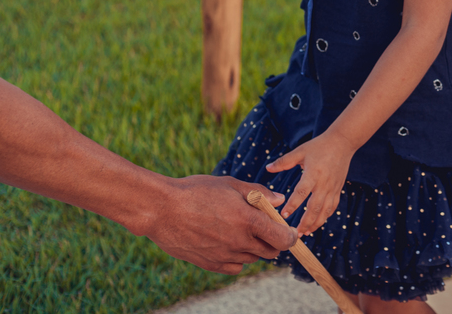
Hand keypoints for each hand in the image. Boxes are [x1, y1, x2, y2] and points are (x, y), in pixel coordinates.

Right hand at [145, 175, 296, 273]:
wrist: (161, 209)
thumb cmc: (196, 191)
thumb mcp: (230, 184)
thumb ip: (259, 193)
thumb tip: (279, 200)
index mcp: (248, 220)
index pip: (283, 238)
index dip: (290, 236)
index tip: (289, 230)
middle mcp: (239, 241)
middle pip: (271, 251)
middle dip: (274, 241)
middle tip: (265, 227)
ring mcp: (225, 255)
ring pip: (253, 259)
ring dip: (255, 248)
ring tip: (242, 230)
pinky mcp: (210, 264)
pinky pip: (235, 267)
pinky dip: (238, 258)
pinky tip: (230, 242)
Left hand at [267, 131, 353, 235]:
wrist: (343, 142)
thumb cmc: (319, 146)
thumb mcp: (300, 151)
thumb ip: (284, 161)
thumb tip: (268, 168)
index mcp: (313, 173)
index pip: (302, 192)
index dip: (293, 205)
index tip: (283, 215)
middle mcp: (324, 183)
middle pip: (315, 207)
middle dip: (305, 222)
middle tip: (295, 234)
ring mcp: (332, 188)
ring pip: (325, 211)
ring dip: (315, 223)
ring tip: (305, 233)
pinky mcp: (338, 189)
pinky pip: (332, 207)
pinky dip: (325, 216)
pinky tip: (318, 223)